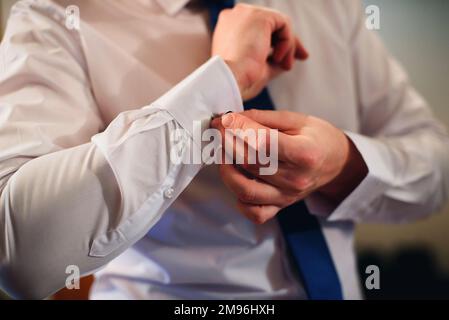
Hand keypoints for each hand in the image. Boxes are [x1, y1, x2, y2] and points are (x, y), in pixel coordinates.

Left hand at [211, 110, 367, 223]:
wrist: (336, 162)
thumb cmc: (316, 137)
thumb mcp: (296, 119)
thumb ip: (262, 118)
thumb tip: (230, 119)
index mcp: (305, 153)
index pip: (263, 143)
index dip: (238, 130)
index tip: (223, 120)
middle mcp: (296, 179)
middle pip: (250, 165)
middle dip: (227, 145)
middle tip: (219, 131)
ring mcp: (287, 196)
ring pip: (246, 190)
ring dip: (226, 171)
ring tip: (223, 154)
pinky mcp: (281, 206)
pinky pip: (254, 212)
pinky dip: (239, 200)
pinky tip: (237, 180)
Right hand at [212, 4, 307, 100]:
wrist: (231, 79)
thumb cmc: (239, 80)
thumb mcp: (257, 69)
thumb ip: (271, 60)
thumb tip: (287, 61)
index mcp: (229, 28)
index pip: (259, 31)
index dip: (276, 42)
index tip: (288, 59)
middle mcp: (235, 16)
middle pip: (271, 25)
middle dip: (288, 42)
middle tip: (302, 57)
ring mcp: (246, 13)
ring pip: (279, 25)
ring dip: (287, 47)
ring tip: (285, 66)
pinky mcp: (259, 16)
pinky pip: (284, 25)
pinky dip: (287, 43)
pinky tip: (278, 59)